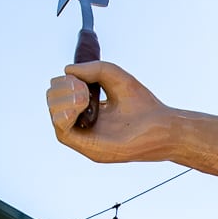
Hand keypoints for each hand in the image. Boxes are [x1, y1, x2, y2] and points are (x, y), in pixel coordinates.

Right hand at [45, 58, 175, 162]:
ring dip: (63, 100)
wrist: (164, 127)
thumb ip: (94, 69)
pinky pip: (62, 132)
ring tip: (83, 94)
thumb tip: (67, 70)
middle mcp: (84, 125)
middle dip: (62, 89)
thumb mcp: (116, 77)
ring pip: (55, 117)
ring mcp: (85, 138)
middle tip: (82, 87)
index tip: (81, 79)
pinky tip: (80, 103)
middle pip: (53, 105)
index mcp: (88, 111)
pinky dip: (65, 114)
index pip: (61, 96)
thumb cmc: (144, 105)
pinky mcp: (89, 149)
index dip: (64, 83)